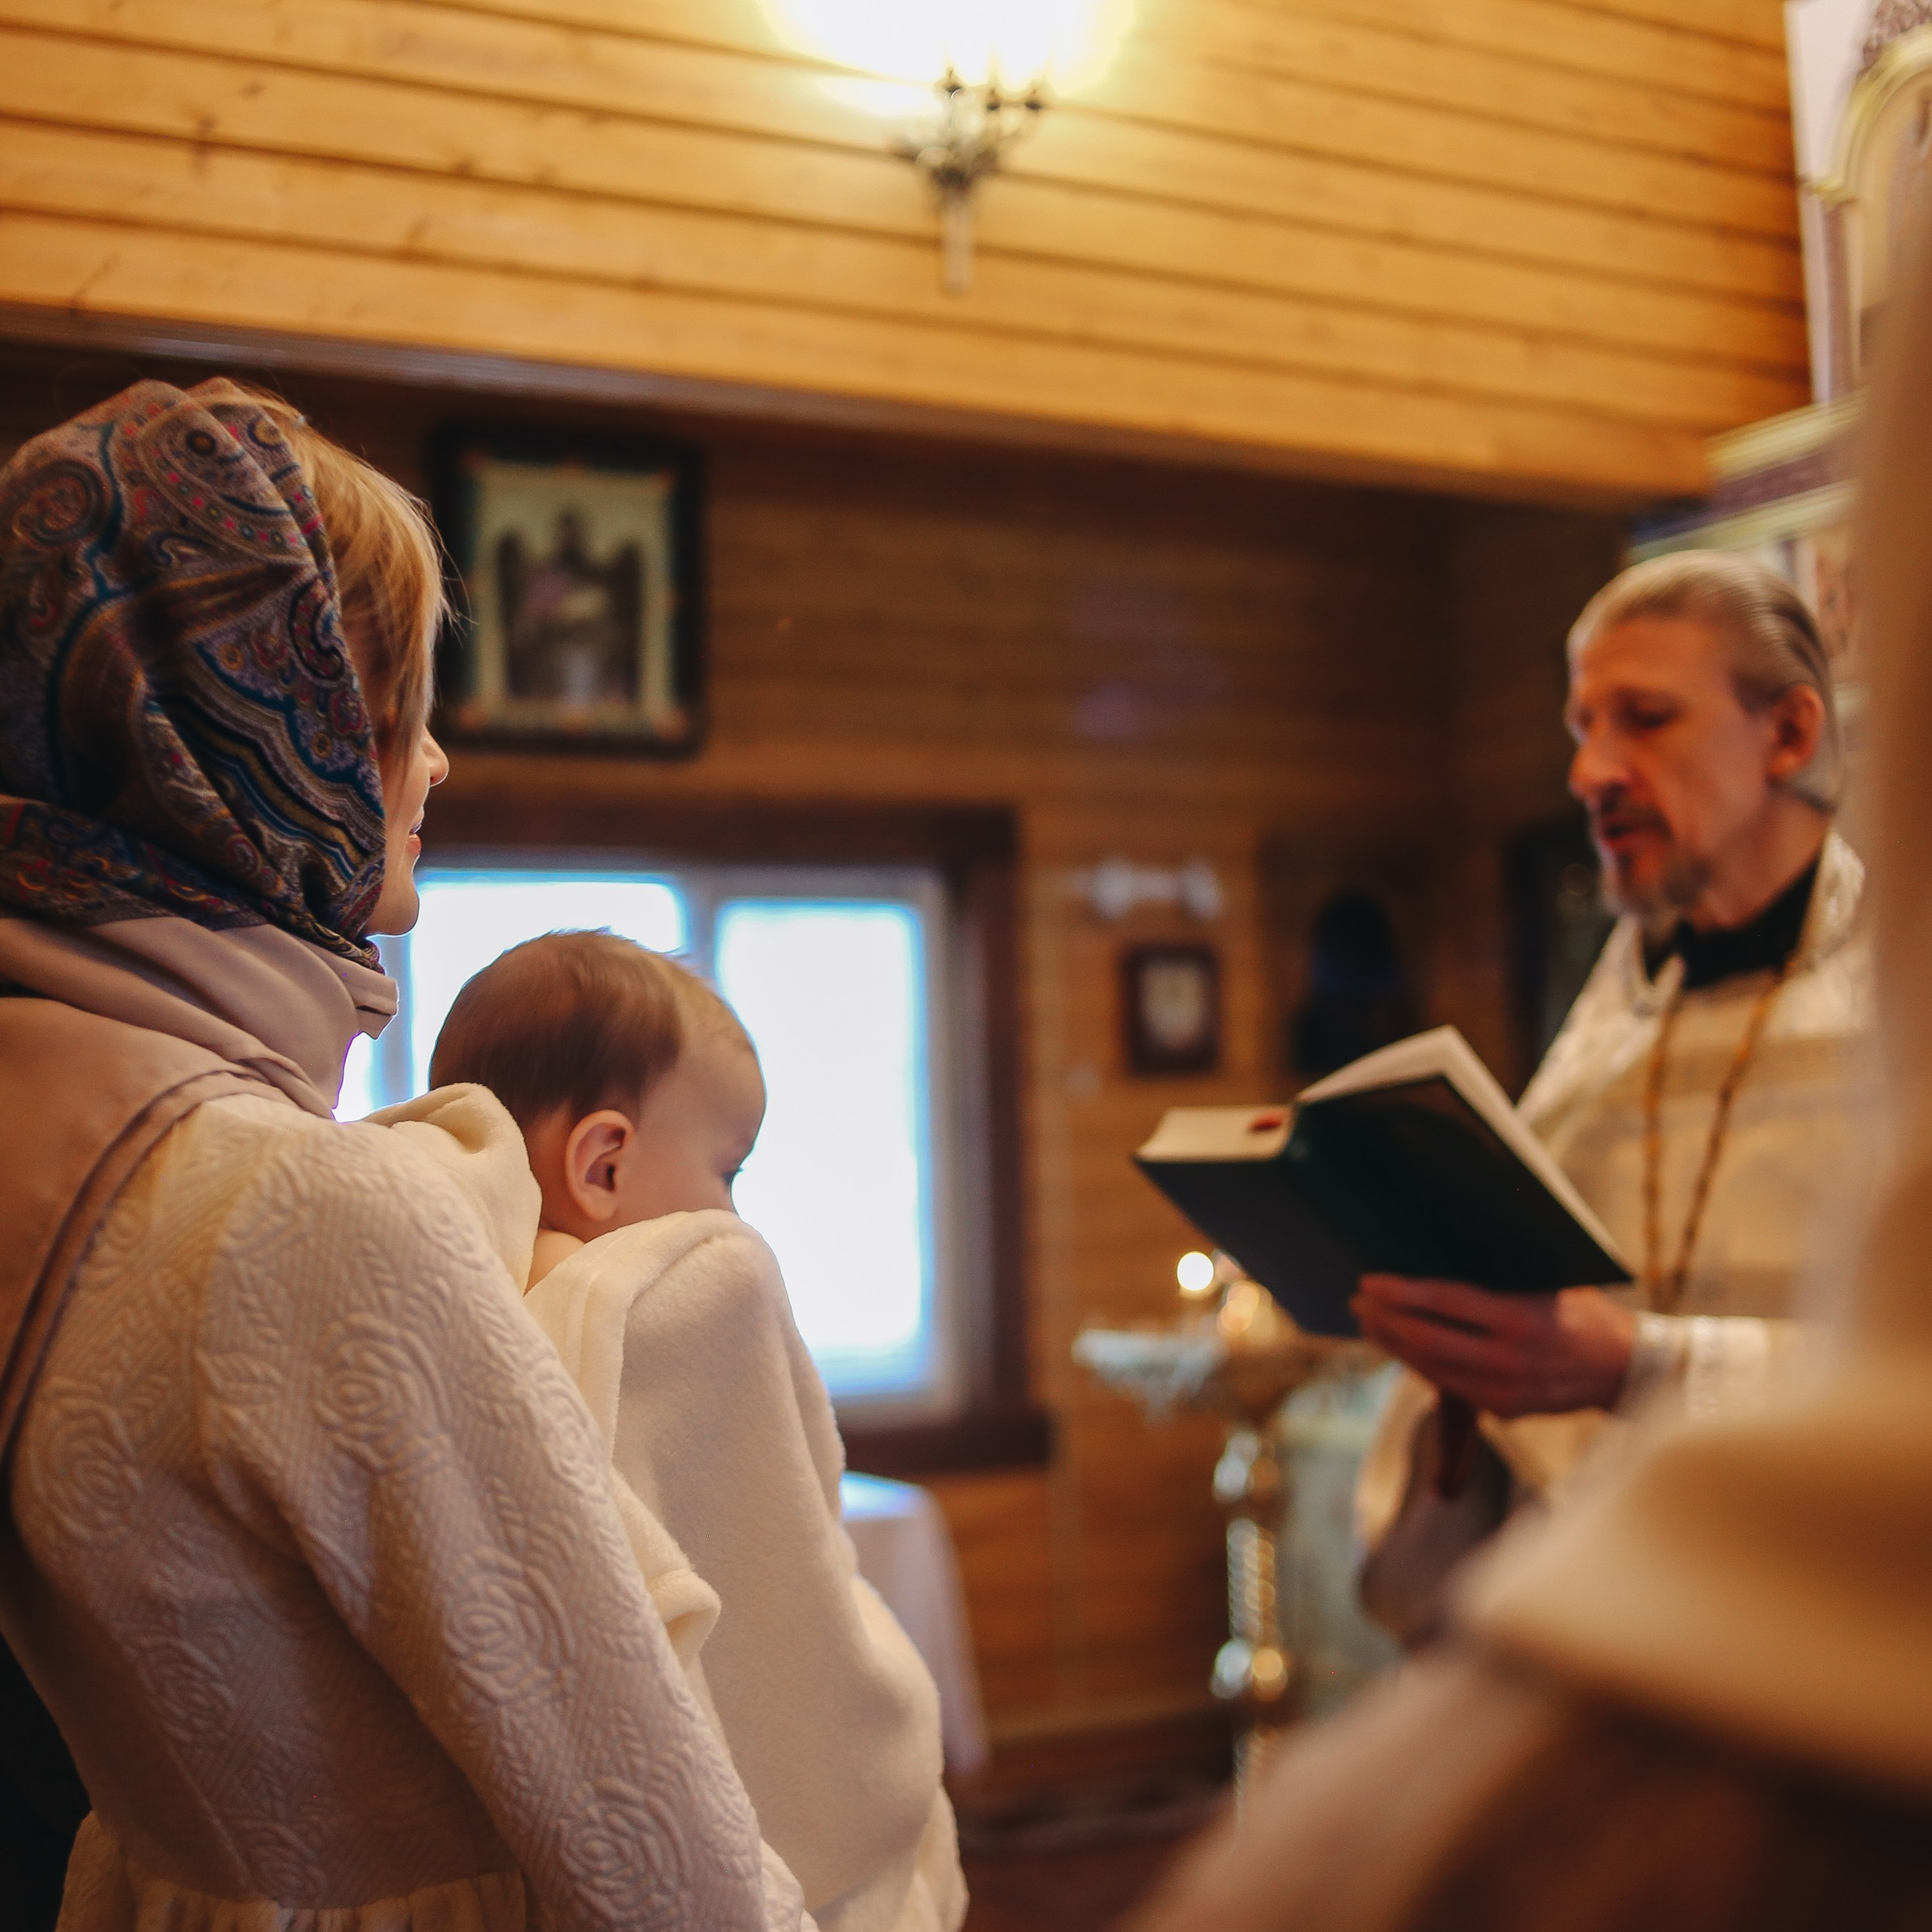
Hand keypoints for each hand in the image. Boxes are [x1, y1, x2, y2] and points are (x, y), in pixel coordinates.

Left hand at [1350, 1275, 1635, 1418]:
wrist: (1625, 1370)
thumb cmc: (1583, 1312)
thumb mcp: (1549, 1282)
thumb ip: (1501, 1274)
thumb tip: (1442, 1243)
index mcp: (1519, 1318)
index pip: (1443, 1302)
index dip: (1399, 1292)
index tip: (1367, 1281)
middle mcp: (1509, 1359)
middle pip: (1426, 1339)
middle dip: (1384, 1320)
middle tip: (1356, 1301)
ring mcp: (1504, 1390)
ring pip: (1431, 1367)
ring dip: (1393, 1344)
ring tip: (1368, 1322)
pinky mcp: (1503, 1410)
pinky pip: (1449, 1386)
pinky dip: (1419, 1365)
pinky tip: (1401, 1349)